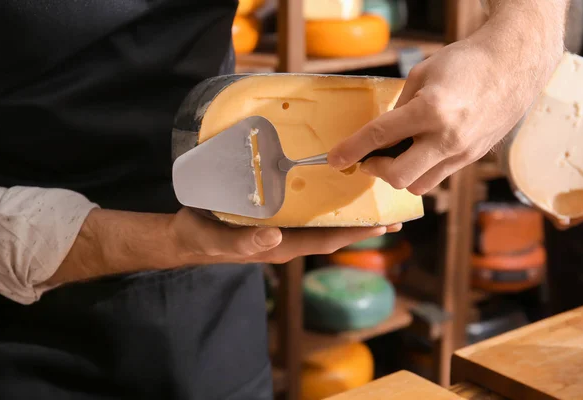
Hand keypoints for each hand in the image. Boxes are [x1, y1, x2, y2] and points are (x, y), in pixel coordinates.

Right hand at [171, 208, 400, 264]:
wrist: (186, 235)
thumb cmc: (201, 238)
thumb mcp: (218, 241)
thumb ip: (243, 243)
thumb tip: (275, 237)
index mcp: (282, 245)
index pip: (327, 240)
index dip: (357, 233)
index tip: (386, 223)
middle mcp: (289, 237)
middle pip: (334, 231)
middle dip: (365, 223)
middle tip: (397, 211)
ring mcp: (283, 226)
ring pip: (324, 219)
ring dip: (351, 210)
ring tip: (376, 195)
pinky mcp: (275, 214)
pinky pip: (308, 208)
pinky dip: (327, 198)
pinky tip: (335, 183)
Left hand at [327, 21, 562, 195]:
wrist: (514, 65)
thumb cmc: (464, 63)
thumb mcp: (421, 75)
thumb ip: (399, 108)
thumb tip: (381, 135)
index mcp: (430, 110)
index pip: (380, 137)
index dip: (352, 149)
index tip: (334, 159)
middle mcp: (446, 138)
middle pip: (397, 176)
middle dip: (376, 170)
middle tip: (370, 158)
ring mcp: (462, 152)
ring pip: (417, 185)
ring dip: (399, 174)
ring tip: (397, 154)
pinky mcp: (472, 159)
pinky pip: (437, 178)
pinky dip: (420, 171)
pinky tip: (419, 153)